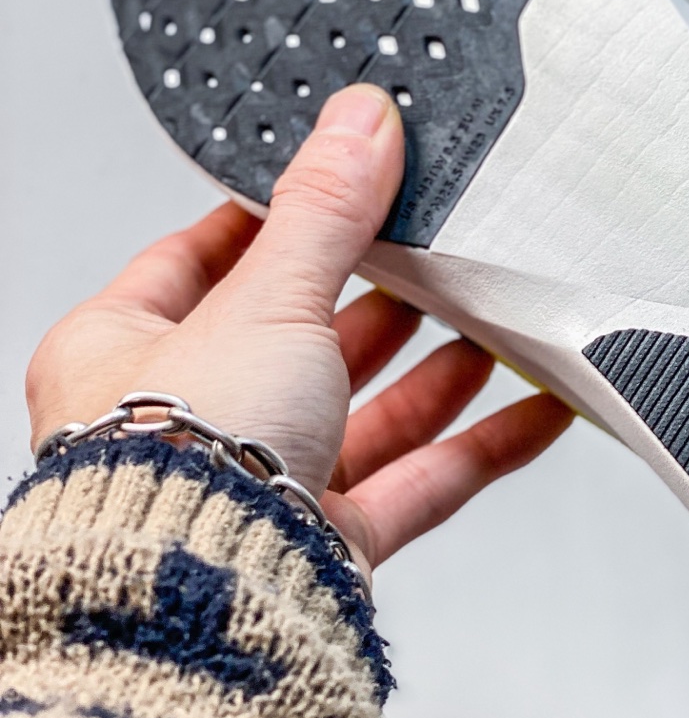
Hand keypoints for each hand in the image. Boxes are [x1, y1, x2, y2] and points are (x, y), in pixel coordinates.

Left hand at [25, 84, 572, 572]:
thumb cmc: (180, 457)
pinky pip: (417, 482)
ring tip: (501, 318)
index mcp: (123, 352)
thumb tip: (357, 124)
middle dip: (380, 297)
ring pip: (365, 412)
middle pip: (298, 338)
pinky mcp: (323, 543)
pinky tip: (537, 409)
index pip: (199, 262)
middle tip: (438, 248)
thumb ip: (324, 212)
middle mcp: (185, 423)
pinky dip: (481, 445)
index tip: (337, 186)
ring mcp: (258, 486)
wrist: (210, 594)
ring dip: (438, 369)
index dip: (272, 222)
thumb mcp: (265, 299)